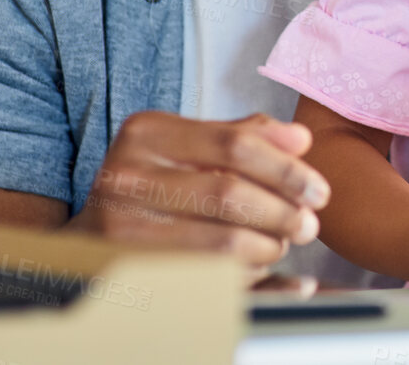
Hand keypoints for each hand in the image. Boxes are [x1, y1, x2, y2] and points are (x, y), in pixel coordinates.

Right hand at [69, 111, 330, 267]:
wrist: (90, 231)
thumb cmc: (153, 182)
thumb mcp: (189, 143)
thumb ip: (245, 135)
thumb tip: (301, 139)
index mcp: (148, 132)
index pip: (235, 144)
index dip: (286, 168)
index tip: (318, 189)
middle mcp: (127, 175)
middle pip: (230, 194)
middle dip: (282, 212)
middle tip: (308, 224)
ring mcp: (122, 225)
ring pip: (221, 241)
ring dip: (267, 246)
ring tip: (282, 243)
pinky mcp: (128, 267)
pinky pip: (206, 276)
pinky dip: (245, 274)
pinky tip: (260, 267)